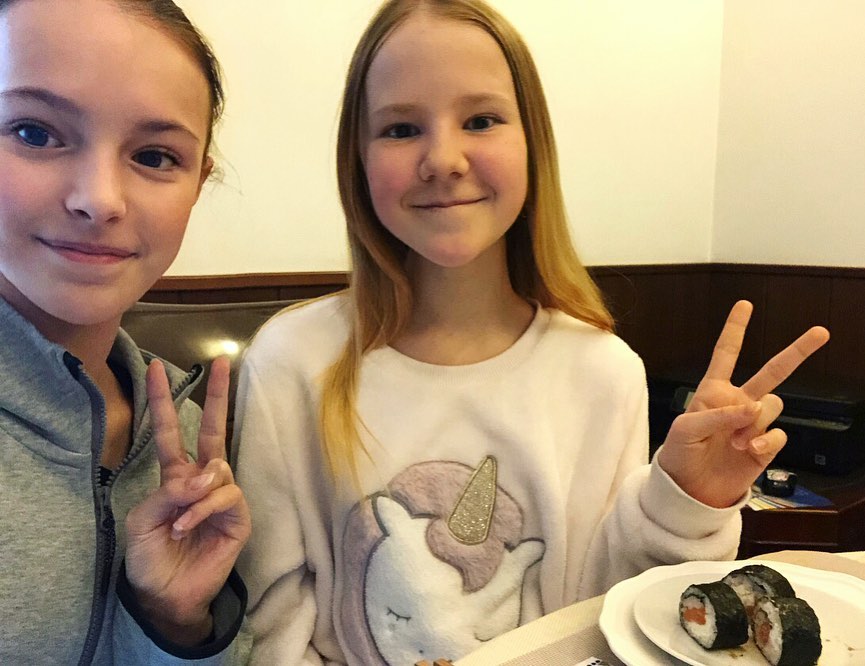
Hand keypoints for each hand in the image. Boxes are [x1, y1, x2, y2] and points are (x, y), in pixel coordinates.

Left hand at [124, 356, 250, 644]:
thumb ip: (167, 492)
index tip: (156, 367)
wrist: (166, 595)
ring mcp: (222, 496)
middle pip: (211, 429)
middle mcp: (201, 480)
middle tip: (221, 363)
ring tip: (179, 519)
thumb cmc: (149, 558)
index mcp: (174, 476)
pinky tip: (187, 527)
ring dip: (196, 490)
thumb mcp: (142, 520)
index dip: (162, 401)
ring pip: (218, 468)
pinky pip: (225, 496)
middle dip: (216, 395)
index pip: (170, 431)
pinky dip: (203, 510)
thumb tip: (200, 478)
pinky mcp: (237, 516)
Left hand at [657, 301, 828, 507]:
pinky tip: (749, 449)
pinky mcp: (765, 446)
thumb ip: (718, 414)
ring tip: (736, 441)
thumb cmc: (679, 454)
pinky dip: (766, 439)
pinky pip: (778, 433)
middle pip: (772, 371)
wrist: (688, 490)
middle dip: (796, 351)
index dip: (735, 330)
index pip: (726, 354)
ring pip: (773, 405)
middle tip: (820, 332)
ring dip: (757, 421)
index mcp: (713, 391)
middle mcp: (738, 402)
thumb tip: (753, 407)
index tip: (745, 305)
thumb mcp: (686, 429)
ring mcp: (754, 424)